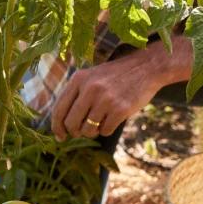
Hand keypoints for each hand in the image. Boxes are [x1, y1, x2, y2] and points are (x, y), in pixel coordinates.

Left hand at [50, 52, 164, 140]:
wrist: (145, 67)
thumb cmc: (116, 75)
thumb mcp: (92, 76)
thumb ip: (76, 95)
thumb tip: (62, 126)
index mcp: (78, 79)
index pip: (59, 109)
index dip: (57, 127)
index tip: (60, 136)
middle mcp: (89, 88)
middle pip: (71, 123)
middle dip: (75, 132)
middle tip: (82, 132)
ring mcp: (105, 99)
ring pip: (88, 130)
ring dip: (92, 132)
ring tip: (100, 122)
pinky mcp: (120, 109)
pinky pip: (105, 131)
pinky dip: (107, 129)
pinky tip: (113, 119)